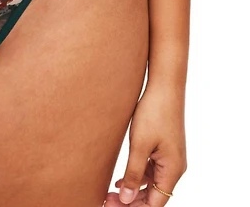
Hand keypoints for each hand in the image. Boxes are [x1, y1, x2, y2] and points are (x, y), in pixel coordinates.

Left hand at [104, 82, 187, 205]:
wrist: (165, 87)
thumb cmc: (154, 112)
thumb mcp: (140, 145)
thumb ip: (133, 173)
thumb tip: (125, 199)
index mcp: (172, 170)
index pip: (155, 203)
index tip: (111, 205)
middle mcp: (175, 168)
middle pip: (154, 197)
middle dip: (131, 202)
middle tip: (106, 201)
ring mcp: (170, 159)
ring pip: (152, 185)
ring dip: (133, 191)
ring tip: (110, 193)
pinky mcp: (164, 149)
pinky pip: (152, 172)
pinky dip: (138, 178)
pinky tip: (120, 180)